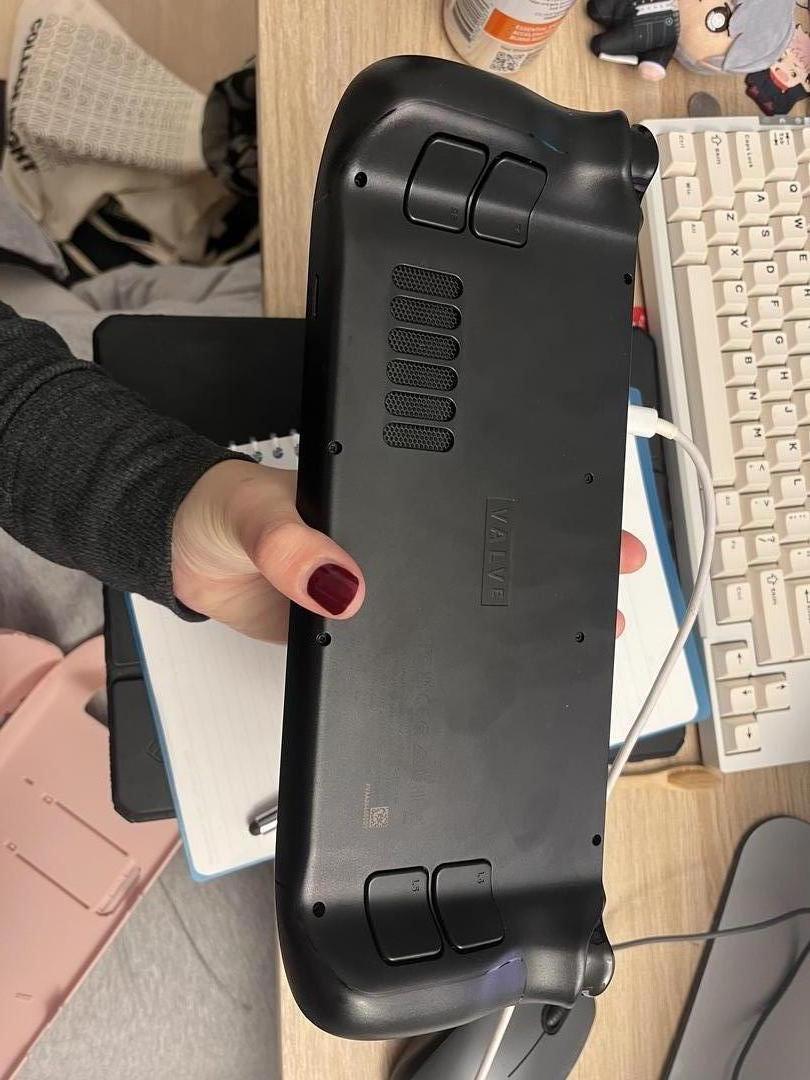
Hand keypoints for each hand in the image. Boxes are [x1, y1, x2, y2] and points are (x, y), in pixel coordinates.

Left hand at [172, 460, 645, 643]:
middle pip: (489, 546)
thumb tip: (345, 584)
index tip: (593, 519)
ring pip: (464, 600)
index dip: (539, 504)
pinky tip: (486, 671)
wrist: (185, 560)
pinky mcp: (363, 630)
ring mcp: (387, 583)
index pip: (476, 491)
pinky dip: (455, 658)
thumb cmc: (219, 512)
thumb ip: (295, 544)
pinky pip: (419, 645)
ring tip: (575, 632)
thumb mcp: (256, 513)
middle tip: (612, 576)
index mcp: (386, 490)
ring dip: (513, 616)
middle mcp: (398, 536)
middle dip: (554, 563)